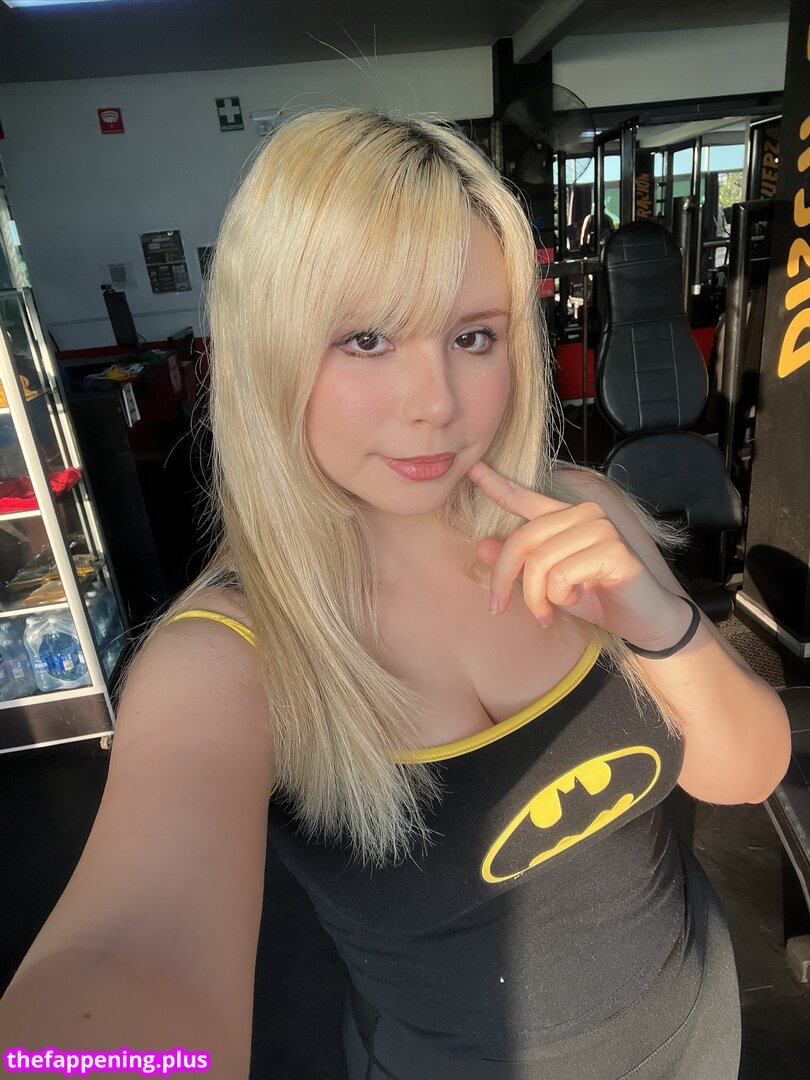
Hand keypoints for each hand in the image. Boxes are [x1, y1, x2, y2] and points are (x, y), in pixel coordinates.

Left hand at [467, 461, 691, 649]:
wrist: (644, 621)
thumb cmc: (596, 599)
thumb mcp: (547, 584)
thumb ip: (519, 564)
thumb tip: (482, 545)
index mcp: (566, 518)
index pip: (525, 497)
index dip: (496, 484)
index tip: (471, 469)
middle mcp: (584, 514)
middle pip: (522, 540)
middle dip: (503, 578)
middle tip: (498, 608)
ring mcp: (600, 528)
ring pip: (539, 561)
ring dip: (535, 597)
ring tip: (547, 612)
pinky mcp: (612, 549)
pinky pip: (560, 575)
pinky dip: (558, 597)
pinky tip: (576, 600)